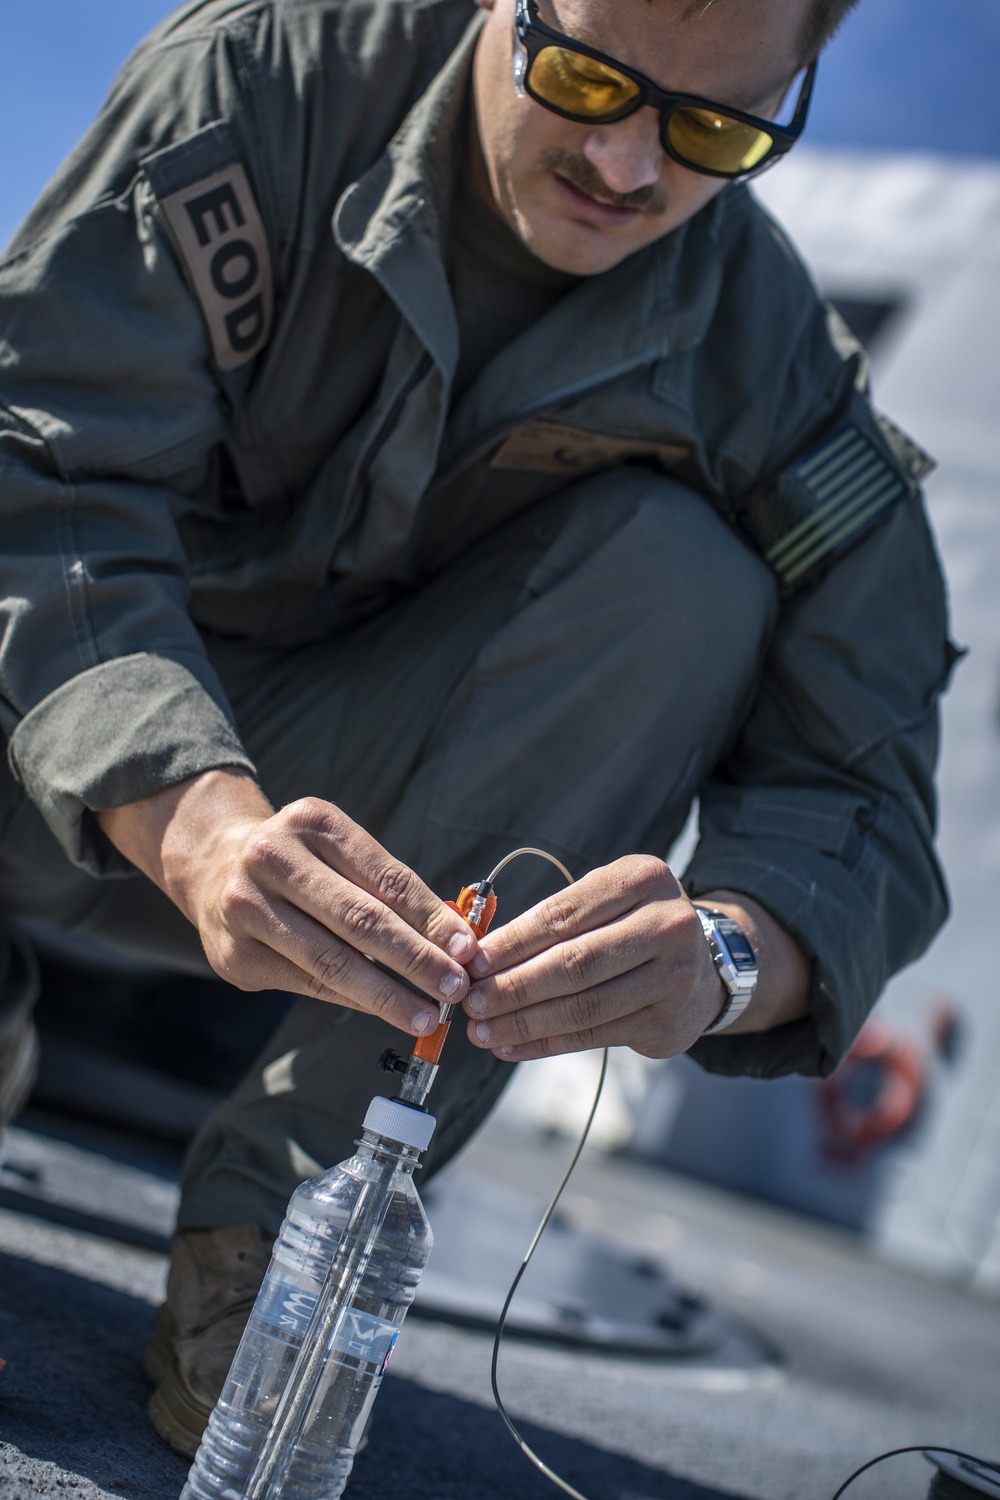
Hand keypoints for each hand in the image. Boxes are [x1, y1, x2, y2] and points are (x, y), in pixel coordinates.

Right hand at [97, 770, 477, 1035]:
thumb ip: (390, 888)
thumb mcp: (339, 850)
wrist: (212, 865)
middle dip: (416, 960)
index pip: (385, 876)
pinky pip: (307, 983)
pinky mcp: (233, 955)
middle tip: (454, 988)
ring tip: (426, 1015)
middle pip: (360, 919)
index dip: (430, 917)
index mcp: (312, 823)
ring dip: (387, 994)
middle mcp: (272, 858)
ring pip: (331, 961)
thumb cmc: (301, 861)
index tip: (466, 949)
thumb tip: (453, 940)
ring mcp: (245, 908)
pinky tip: (382, 1010)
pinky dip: (351, 1000)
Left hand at [461, 856, 726, 1061]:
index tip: (473, 963)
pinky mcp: (670, 1022)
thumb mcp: (605, 900)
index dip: (513, 942)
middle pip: (574, 963)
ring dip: (525, 1023)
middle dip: (514, 987)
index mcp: (643, 879)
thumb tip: (479, 957)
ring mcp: (675, 977)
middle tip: (472, 1003)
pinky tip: (513, 1047)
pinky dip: (547, 1043)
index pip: (564, 915)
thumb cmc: (631, 925)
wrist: (703, 964)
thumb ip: (553, 920)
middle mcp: (667, 925)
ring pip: (583, 1006)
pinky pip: (595, 1036)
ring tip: (483, 1031)